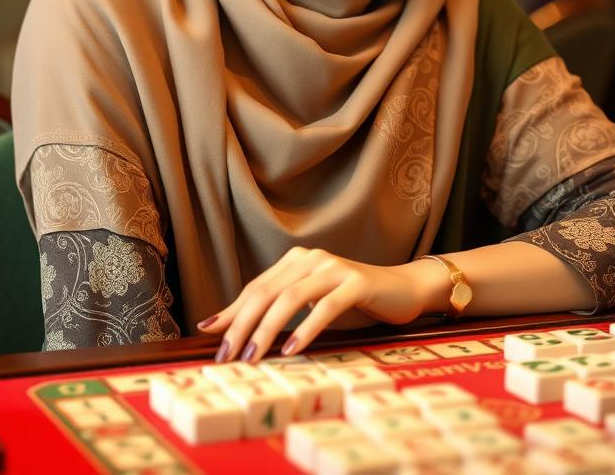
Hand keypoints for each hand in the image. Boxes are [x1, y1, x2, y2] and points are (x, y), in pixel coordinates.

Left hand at [196, 247, 441, 363]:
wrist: (404, 289)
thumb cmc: (354, 301)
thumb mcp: (312, 304)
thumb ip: (279, 310)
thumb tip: (232, 330)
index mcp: (296, 260)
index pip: (255, 288)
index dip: (231, 312)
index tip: (210, 337)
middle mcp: (311, 258)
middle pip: (266, 292)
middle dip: (241, 325)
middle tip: (226, 356)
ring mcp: (333, 268)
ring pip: (290, 298)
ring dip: (267, 329)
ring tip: (253, 357)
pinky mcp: (355, 283)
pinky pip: (324, 306)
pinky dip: (305, 329)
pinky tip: (290, 349)